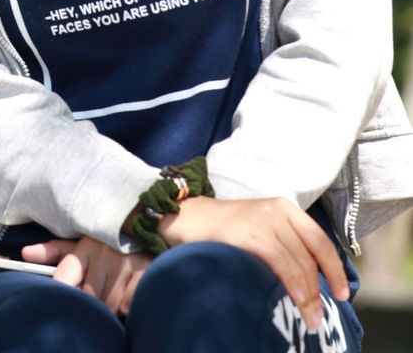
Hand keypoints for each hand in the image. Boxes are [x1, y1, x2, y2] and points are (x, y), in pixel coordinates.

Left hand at [23, 238, 148, 315]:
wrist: (150, 228)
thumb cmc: (109, 243)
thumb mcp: (82, 243)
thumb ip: (54, 251)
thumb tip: (25, 254)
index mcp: (85, 246)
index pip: (65, 275)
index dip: (62, 292)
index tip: (61, 302)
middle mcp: (103, 253)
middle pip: (89, 296)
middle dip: (92, 302)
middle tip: (97, 295)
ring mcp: (124, 263)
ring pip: (108, 304)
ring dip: (111, 307)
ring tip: (115, 293)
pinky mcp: (145, 272)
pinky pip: (128, 305)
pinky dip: (128, 306)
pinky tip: (130, 294)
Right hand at [158, 196, 348, 331]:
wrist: (185, 217)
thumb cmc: (225, 231)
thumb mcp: (260, 230)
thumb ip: (284, 247)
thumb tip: (311, 283)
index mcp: (284, 208)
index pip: (320, 240)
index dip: (333, 269)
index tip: (341, 294)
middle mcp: (276, 209)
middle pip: (309, 255)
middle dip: (318, 290)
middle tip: (318, 318)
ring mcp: (260, 218)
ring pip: (296, 261)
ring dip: (306, 294)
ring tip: (308, 318)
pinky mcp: (246, 231)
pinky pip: (277, 259)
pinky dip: (290, 282)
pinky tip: (293, 298)